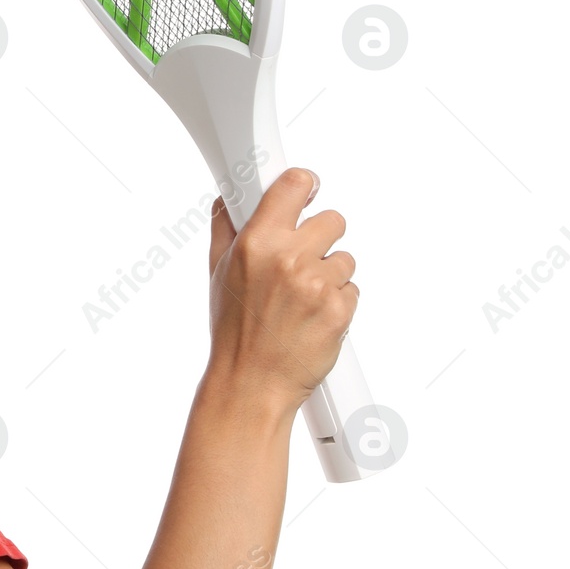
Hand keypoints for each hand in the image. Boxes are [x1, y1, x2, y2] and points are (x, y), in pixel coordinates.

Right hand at [205, 168, 357, 415]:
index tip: (307, 190)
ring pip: (344, 259)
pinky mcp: (339, 309)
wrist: (251, 383)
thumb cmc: (233, 331)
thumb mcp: (218, 273)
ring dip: (329, 275)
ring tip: (302, 300)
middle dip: (320, 238)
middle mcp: (288, 258)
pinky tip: (313, 317)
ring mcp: (317, 284)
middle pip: (332, 219)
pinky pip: (352, 289)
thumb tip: (229, 199)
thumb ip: (226, 229)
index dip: (304, 185)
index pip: (294, 185)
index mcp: (256, 242)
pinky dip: (337, 302)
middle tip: (301, 262)